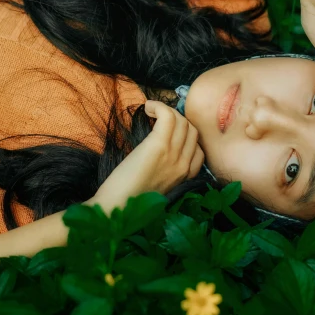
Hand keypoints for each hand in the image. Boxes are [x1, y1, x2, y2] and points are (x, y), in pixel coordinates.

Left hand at [87, 101, 204, 215]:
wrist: (115, 207)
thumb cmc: (130, 196)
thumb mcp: (157, 185)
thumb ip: (166, 169)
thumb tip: (162, 148)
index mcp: (184, 176)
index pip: (199, 148)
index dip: (185, 135)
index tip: (169, 132)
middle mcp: (183, 165)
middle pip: (191, 130)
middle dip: (177, 120)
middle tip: (158, 120)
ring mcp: (173, 155)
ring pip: (181, 121)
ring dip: (165, 110)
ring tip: (151, 112)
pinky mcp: (158, 146)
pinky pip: (167, 116)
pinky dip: (158, 106)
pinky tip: (147, 108)